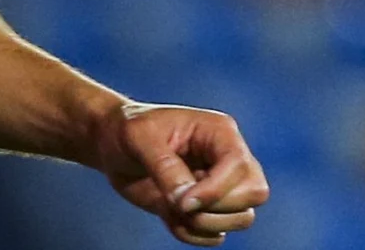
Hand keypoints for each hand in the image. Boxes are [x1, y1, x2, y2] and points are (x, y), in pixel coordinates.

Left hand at [94, 101, 269, 245]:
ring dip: (205, 224)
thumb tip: (186, 201)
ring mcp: (219, 186)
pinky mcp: (206, 209)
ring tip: (170, 208)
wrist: (111, 144)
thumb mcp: (138, 137)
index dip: (217, 190)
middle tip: (178, 205)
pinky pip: (215, 235)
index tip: (182, 201)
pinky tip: (168, 216)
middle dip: (216, 209)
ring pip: (242, 218)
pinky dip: (192, 234)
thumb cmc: (126, 130)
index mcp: (219, 133)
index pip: (241, 168)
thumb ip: (164, 167)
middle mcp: (227, 160)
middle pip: (254, 195)